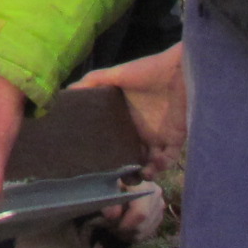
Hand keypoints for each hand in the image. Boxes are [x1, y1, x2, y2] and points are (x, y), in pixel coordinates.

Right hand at [87, 43, 186, 173]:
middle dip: (127, 170)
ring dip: (145, 172)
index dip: (108, 154)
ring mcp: (159, 135)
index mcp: (126, 118)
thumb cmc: (148, 70)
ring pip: (151, 162)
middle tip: (120, 179)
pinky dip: (162, 165)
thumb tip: (68, 90)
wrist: (180, 68)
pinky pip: (169, 158)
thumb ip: (93, 81)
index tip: (99, 165)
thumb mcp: (117, 74)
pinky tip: (153, 166)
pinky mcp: (175, 137)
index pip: (116, 141)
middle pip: (132, 156)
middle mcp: (141, 130)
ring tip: (139, 175)